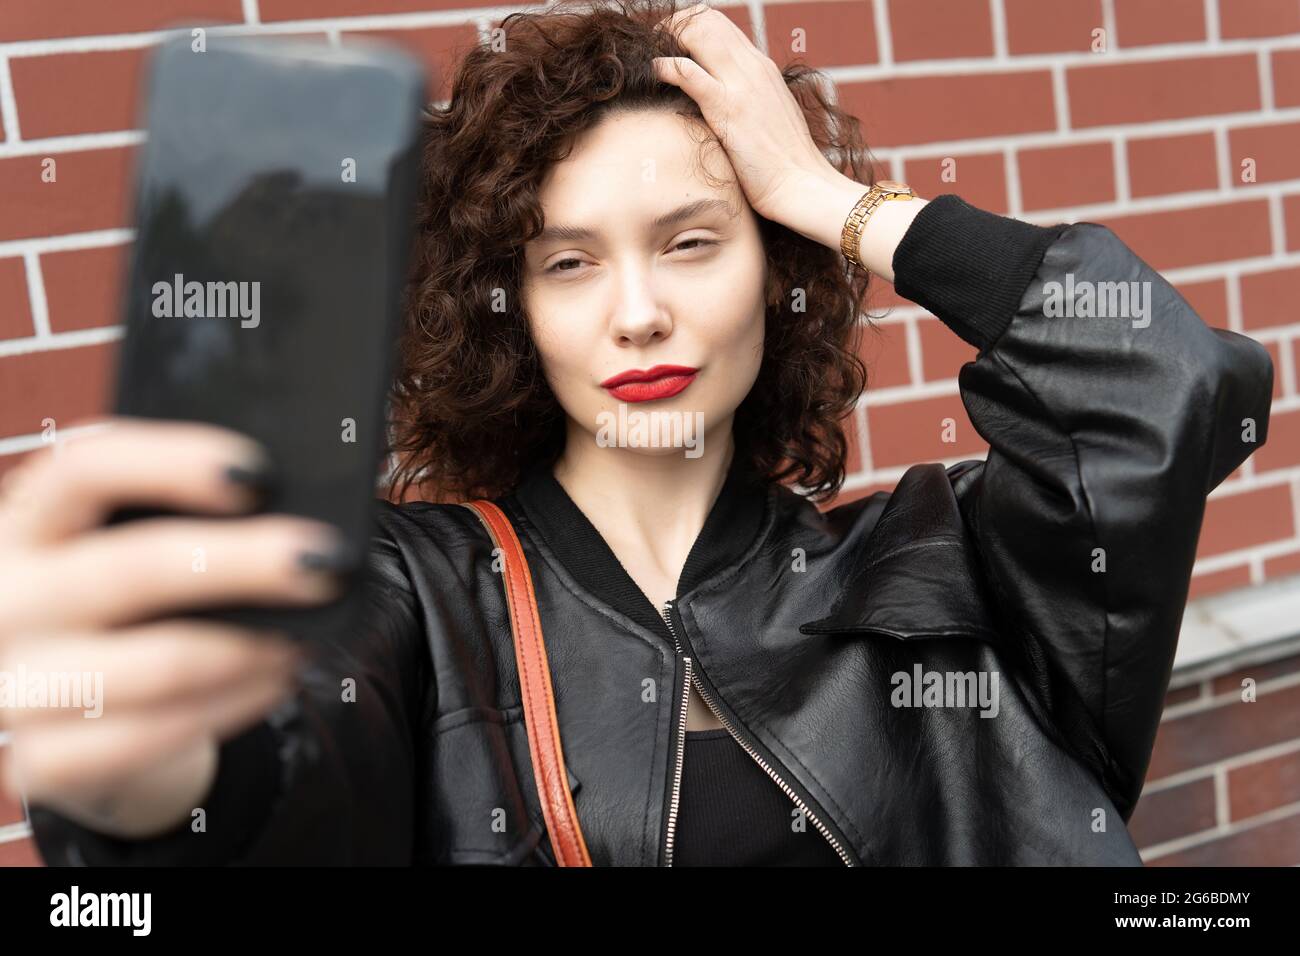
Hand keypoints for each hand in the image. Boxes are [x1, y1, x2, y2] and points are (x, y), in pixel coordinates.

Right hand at [0, 417, 348, 833]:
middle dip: (246, 563)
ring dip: (249, 649)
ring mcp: (18, 687)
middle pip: (133, 569)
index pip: (82, 469)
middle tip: (326, 564)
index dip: (171, 463)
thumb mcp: (128, 548)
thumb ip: (185, 520)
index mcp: (27, 524)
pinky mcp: (45, 761)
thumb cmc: (128, 610)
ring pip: (156, 665)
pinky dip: (233, 705)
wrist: (81, 720)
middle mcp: (8, 600)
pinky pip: (155, 736)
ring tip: (302, 635)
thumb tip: (294, 514)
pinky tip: (274, 680)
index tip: (260, 474)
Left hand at [651, 3, 838, 224]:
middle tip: (655, 44)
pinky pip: (688, 73)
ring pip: (699, 33)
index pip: (722, 26)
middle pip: (708, 21)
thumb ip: (749, 102)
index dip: (692, 27)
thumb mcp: (769, 119)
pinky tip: (655, 71)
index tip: (673, 44)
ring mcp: (741, 86)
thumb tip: (725, 104)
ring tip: (651, 52)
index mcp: (762, 68)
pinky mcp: (727, 109)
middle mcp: (753, 67)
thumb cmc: (783, 164)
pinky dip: (666, 65)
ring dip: (669, 36)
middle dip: (676, 25)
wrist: (801, 185)